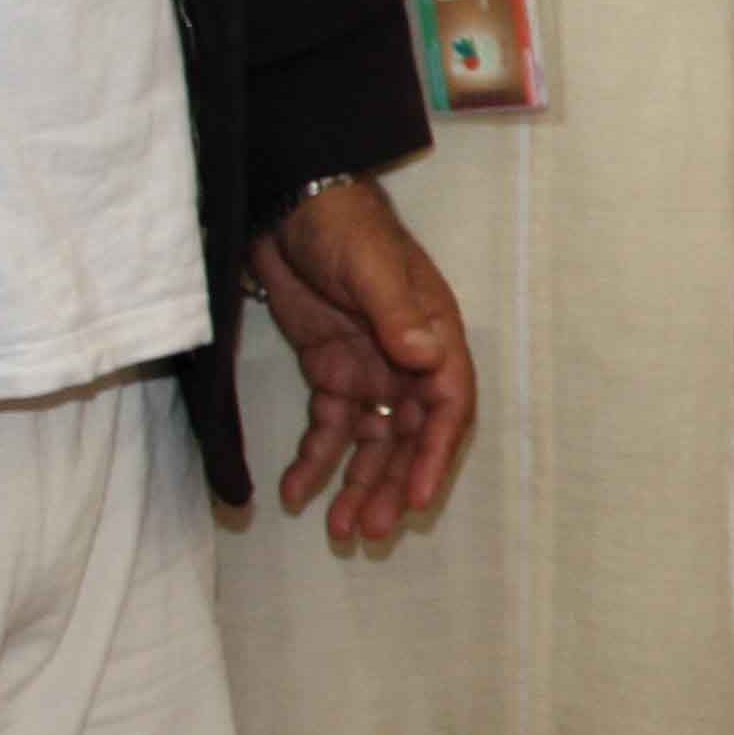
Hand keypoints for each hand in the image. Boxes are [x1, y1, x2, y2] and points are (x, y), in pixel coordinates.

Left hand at [253, 175, 475, 543]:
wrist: (286, 203)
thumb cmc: (342, 225)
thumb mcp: (370, 265)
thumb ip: (396, 312)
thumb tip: (426, 357)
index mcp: (432, 335)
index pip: (447, 406)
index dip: (435, 454)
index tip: (417, 496)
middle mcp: (407, 361)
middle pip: (409, 436)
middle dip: (392, 484)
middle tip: (372, 529)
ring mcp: (369, 369)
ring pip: (370, 443)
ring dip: (358, 485)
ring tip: (340, 531)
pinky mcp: (329, 373)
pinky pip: (327, 428)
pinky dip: (314, 462)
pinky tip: (293, 494)